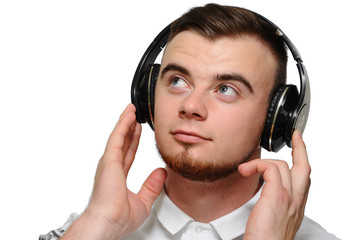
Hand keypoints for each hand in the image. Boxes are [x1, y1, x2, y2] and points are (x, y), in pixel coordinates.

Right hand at [62, 104, 166, 239]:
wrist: (109, 222)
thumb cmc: (119, 218)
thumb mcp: (143, 201)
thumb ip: (152, 186)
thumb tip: (162, 173)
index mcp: (117, 177)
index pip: (128, 154)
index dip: (133, 141)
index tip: (138, 131)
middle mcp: (112, 168)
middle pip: (123, 142)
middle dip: (129, 128)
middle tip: (134, 116)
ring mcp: (109, 162)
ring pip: (119, 136)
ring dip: (125, 122)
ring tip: (131, 110)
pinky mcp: (109, 159)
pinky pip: (117, 137)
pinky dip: (123, 124)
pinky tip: (129, 115)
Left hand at [238, 130, 310, 239]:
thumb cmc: (267, 239)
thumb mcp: (276, 220)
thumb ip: (276, 204)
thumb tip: (266, 196)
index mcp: (297, 205)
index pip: (304, 178)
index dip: (302, 161)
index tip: (299, 149)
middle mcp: (297, 200)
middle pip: (304, 166)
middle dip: (300, 148)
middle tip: (295, 137)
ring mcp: (289, 196)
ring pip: (281, 164)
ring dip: (261, 162)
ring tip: (246, 168)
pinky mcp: (277, 194)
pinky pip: (269, 168)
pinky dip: (256, 164)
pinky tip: (246, 170)